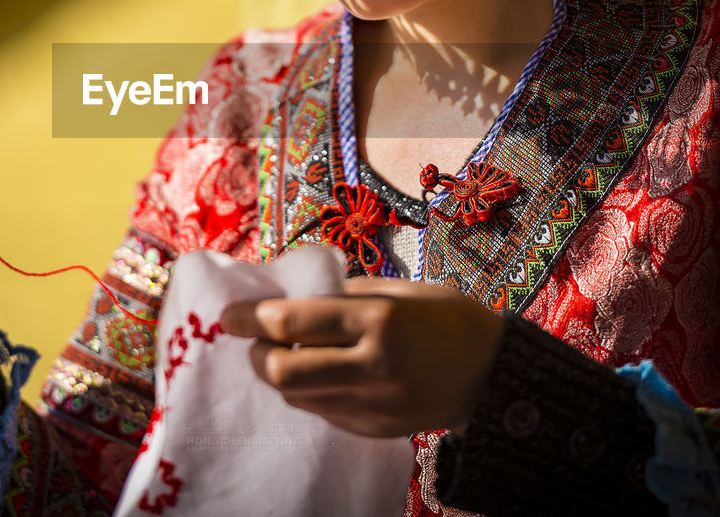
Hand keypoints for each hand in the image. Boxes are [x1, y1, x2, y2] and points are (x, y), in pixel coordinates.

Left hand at [219, 276, 503, 437]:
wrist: (492, 372)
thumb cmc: (443, 317)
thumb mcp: (396, 289)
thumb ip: (341, 293)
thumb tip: (285, 295)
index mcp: (379, 319)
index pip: (292, 322)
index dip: (249, 317)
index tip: (228, 313)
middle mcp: (374, 366)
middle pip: (282, 371)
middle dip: (256, 354)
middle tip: (255, 340)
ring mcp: (374, 404)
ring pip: (296, 396)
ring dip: (279, 375)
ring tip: (286, 353)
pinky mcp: (374, 429)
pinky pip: (321, 411)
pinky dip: (308, 391)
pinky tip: (318, 372)